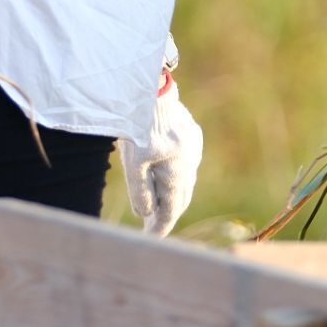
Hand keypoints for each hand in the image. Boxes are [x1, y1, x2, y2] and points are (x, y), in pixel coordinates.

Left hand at [118, 54, 203, 234]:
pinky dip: (175, 175)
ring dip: (172, 194)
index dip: (161, 227)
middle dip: (167, 213)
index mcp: (177, 170)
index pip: (171, 209)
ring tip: (156, 206)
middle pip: (181, 197)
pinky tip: (165, 177)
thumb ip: (140, 190)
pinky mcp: (192, 135)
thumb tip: (146, 214)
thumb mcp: (133, 160)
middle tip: (152, 226)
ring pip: (185, 180)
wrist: (148, 86)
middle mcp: (191, 161)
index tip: (151, 239)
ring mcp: (194, 147)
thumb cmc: (136, 122)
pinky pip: (186, 163)